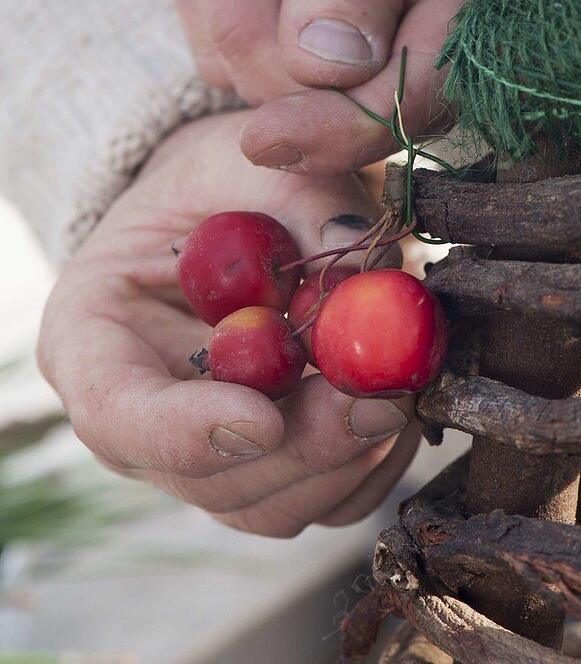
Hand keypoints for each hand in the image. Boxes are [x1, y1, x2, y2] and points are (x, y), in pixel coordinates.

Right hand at [38, 113, 418, 536]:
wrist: (231, 207)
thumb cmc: (217, 179)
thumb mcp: (241, 159)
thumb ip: (300, 202)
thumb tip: (371, 270)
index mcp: (93, 342)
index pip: (117, 415)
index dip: (184, 433)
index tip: (263, 420)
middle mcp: (143, 420)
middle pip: (209, 480)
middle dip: (303, 447)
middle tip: (377, 401)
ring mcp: (209, 454)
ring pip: (273, 505)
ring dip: (349, 460)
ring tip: (400, 390)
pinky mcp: (273, 466)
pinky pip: (325, 501)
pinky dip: (374, 466)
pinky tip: (404, 406)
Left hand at [173, 0, 471, 174]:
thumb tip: (331, 67)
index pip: (411, 101)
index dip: (340, 129)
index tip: (262, 136)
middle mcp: (410, 43)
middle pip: (317, 104)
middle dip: (252, 12)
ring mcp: (342, 52)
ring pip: (255, 80)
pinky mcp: (283, 44)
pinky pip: (213, 52)